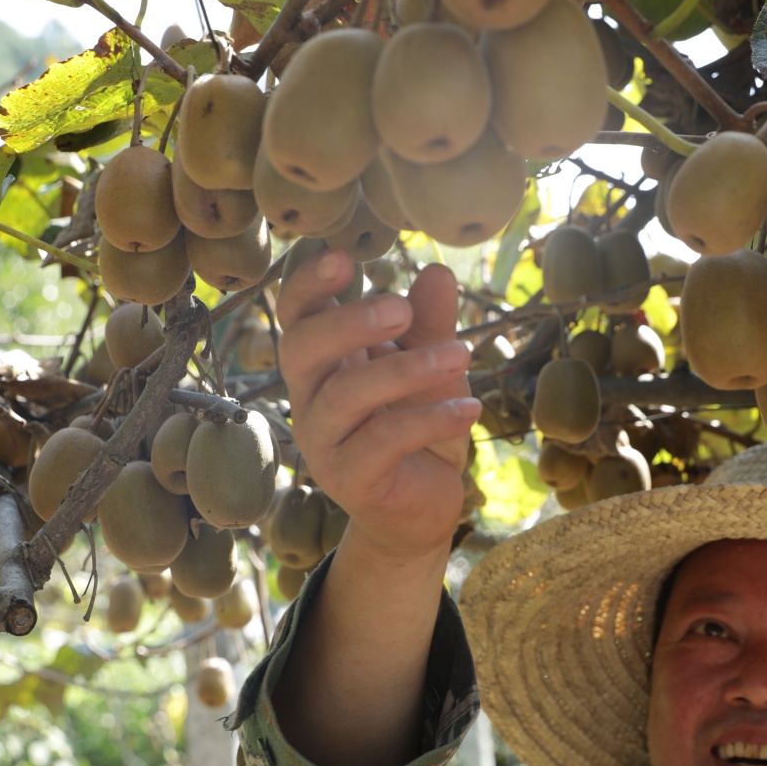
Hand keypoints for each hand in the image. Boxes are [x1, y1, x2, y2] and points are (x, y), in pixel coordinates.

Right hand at [276, 251, 478, 565]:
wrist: (424, 508)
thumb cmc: (418, 431)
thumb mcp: (431, 371)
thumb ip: (430, 326)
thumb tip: (437, 271)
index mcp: (323, 365)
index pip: (296, 318)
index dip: (307, 285)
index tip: (343, 257)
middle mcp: (312, 400)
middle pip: (301, 351)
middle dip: (348, 323)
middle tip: (401, 307)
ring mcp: (325, 443)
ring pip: (346, 397)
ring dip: (406, 370)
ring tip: (461, 356)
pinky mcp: (351, 480)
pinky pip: (382, 442)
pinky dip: (429, 420)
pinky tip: (470, 408)